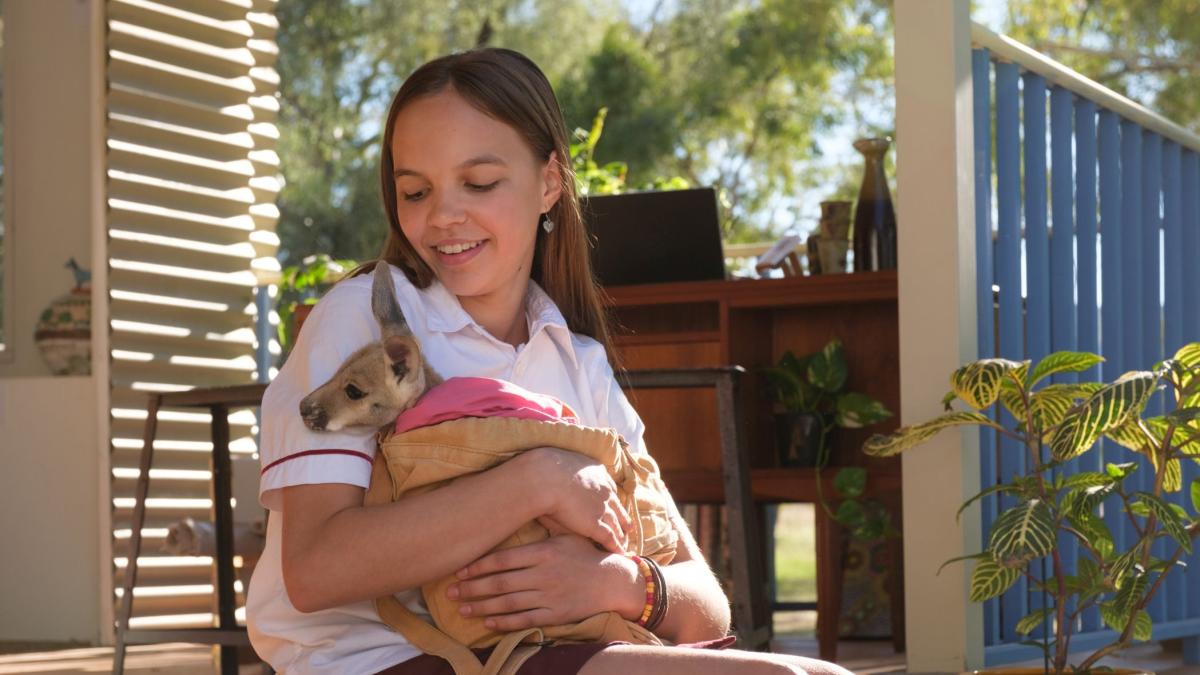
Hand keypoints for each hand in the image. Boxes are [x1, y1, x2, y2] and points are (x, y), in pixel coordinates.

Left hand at [446, 534, 643, 630]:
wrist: (613, 580)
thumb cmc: (586, 554)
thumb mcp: (566, 534)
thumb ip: (544, 526)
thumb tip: (523, 507)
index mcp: (543, 552)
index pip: (503, 560)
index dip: (478, 566)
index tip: (460, 570)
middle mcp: (543, 575)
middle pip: (500, 583)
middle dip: (472, 588)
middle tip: (450, 591)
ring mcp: (548, 596)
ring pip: (508, 603)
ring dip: (482, 607)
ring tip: (462, 608)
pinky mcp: (555, 614)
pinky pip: (524, 620)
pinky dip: (504, 622)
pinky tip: (488, 622)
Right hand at [521, 447, 630, 553]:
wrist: (546, 478)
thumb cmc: (545, 470)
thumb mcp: (562, 465)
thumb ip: (567, 471)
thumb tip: (562, 474)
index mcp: (597, 473)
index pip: (609, 489)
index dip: (612, 500)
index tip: (614, 506)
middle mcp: (604, 490)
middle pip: (617, 507)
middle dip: (623, 519)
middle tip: (628, 528)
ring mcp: (602, 508)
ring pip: (616, 524)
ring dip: (621, 535)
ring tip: (624, 544)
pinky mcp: (596, 524)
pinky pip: (610, 538)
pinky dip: (616, 546)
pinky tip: (620, 553)